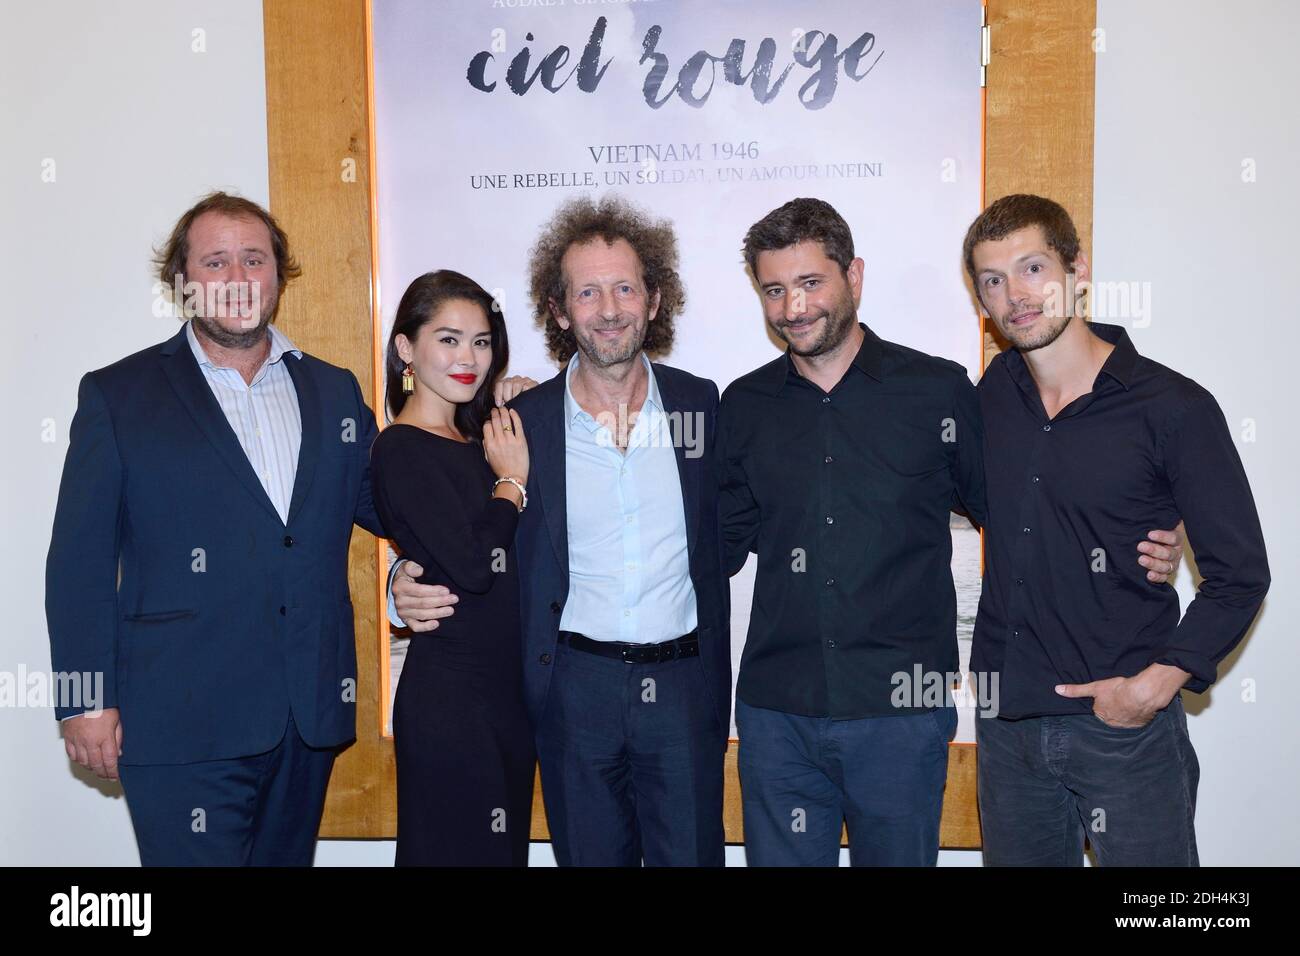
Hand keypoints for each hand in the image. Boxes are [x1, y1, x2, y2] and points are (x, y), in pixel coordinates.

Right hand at [63, 707, 122, 779]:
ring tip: (98, 769)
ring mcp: (77, 740)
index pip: (109, 761)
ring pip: (83, 762)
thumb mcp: (118, 719)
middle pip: (96, 765)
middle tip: (108, 777)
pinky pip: (72, 755)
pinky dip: (79, 760)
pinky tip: (85, 761)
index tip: (116, 776)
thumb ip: (119, 737)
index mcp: (104, 736)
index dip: (113, 772)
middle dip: (103, 773)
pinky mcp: (68, 737)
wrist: (83, 694)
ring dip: (91, 768)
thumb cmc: (103, 703)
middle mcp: (89, 741)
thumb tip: (120, 753)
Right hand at [392, 561, 458, 632]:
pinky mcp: (406, 620)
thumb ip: (411, 566)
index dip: (434, 591)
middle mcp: (400, 601)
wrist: (397, 587)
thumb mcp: (406, 567)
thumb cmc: (406, 575)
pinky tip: (437, 623)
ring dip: (438, 613)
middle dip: (440, 602)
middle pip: (423, 604)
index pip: (419, 591)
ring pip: (422, 615)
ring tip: (451, 610)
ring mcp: (402, 612)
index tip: (447, 590)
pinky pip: (415, 627)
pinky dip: (426, 627)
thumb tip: (420, 570)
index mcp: (400, 587)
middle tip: (454, 599)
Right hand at [483, 407, 527, 485]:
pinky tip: (512, 411)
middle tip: (496, 409)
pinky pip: (517, 424)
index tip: (490, 420)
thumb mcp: (488, 458)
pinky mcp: (521, 440)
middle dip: (495, 413)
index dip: (488, 421)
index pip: (487, 426)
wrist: (513, 477)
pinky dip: (514, 416)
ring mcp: (510, 440)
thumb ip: (486, 445)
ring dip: (503, 411)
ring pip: (505, 420)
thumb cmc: (500, 469)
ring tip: (503, 408)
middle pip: (495, 420)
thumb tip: (486, 435)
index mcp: (489, 444)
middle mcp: (499, 440)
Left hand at [494, 375, 538, 406]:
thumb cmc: (520, 403)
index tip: (499, 404)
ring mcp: (525, 380)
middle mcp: (516, 379)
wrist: (535, 405)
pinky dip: (524, 393)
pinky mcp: (533, 383)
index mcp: (508, 382)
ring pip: (516, 384)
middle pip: (508, 383)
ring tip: (516, 402)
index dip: (498, 394)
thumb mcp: (508, 402)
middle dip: (506, 396)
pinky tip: (524, 399)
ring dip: (515, 395)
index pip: (500, 383)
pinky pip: (527, 386)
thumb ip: (501, 400)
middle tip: (508, 404)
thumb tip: (497, 404)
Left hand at [1055, 663, 1188, 727]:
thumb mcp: (1094, 687)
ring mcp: (1127, 725)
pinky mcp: (1141, 723)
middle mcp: (1113, 723)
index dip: (1103, 703)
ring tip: (1129, 700)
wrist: (1142, 695)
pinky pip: (1137, 719)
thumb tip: (1057, 690)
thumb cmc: (1117, 690)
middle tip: (1118, 697)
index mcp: (1101, 716)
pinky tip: (1138, 705)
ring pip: (1124, 717)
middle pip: (1111, 715)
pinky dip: (1137, 713)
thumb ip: (1076, 690)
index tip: (1108, 697)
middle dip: (1114, 708)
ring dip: (1126, 711)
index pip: (1099, 711)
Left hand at [1137, 522, 1183, 582]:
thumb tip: (1144, 507)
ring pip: (1166, 566)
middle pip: (1169, 553)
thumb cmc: (1151, 531)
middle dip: (1154, 550)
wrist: (1148, 543)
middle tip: (1140, 546)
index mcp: (1175, 538)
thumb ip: (1154, 519)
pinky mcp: (1165, 573)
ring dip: (1153, 563)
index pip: (1173, 538)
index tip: (1150, 534)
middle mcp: (1175, 551)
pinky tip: (1148, 575)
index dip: (1163, 536)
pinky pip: (1163, 577)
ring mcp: (1171, 563)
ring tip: (1141, 559)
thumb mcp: (1155, 523)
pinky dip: (1157, 577)